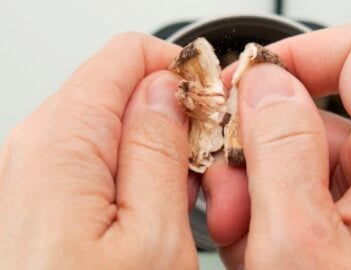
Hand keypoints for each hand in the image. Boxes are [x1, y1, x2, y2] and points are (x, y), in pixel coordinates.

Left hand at [0, 33, 198, 268]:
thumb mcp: (153, 239)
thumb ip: (160, 148)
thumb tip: (169, 92)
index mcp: (63, 142)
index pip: (130, 55)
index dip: (180, 72)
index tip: (213, 106)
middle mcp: (38, 149)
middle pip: (123, 88)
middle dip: (175, 118)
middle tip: (206, 169)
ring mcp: (39, 173)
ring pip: (117, 125)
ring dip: (161, 152)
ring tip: (183, 201)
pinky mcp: (48, 197)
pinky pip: (103, 159)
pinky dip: (139, 174)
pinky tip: (156, 213)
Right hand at [203, 24, 350, 268]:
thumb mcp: (302, 244)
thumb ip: (279, 149)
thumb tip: (262, 85)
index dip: (290, 57)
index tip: (239, 86)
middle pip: (313, 109)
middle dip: (256, 146)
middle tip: (228, 190)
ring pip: (295, 156)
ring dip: (255, 190)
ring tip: (244, 238)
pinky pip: (298, 194)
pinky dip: (267, 216)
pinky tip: (259, 253)